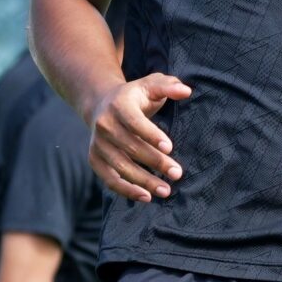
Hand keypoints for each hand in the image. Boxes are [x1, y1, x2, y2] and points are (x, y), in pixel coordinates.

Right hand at [87, 73, 192, 202]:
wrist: (101, 104)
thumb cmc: (134, 96)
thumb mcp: (151, 84)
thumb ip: (169, 85)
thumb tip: (186, 91)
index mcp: (119, 104)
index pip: (135, 122)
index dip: (151, 135)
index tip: (169, 147)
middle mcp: (104, 125)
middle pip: (131, 147)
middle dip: (155, 162)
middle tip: (177, 173)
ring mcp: (98, 144)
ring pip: (121, 166)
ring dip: (144, 181)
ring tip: (166, 190)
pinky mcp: (95, 159)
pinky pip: (109, 179)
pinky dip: (126, 190)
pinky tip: (146, 197)